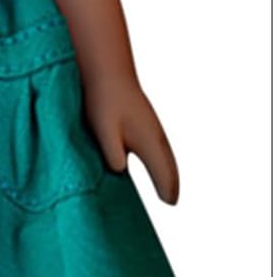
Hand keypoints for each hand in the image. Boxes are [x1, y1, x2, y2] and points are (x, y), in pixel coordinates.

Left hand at [83, 76, 178, 204]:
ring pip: (165, 156)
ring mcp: (152, 129)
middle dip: (171, 184)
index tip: (169, 204)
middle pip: (170, 166)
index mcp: (150, 142)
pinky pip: (159, 149)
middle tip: (172, 200)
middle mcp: (156, 137)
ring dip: (167, 173)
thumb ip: (113, 153)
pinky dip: (161, 161)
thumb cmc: (104, 101)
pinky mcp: (145, 124)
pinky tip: (155, 163)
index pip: (165, 174)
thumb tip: (120, 171)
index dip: (168, 190)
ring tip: (167, 189)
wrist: (106, 72)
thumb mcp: (104, 130)